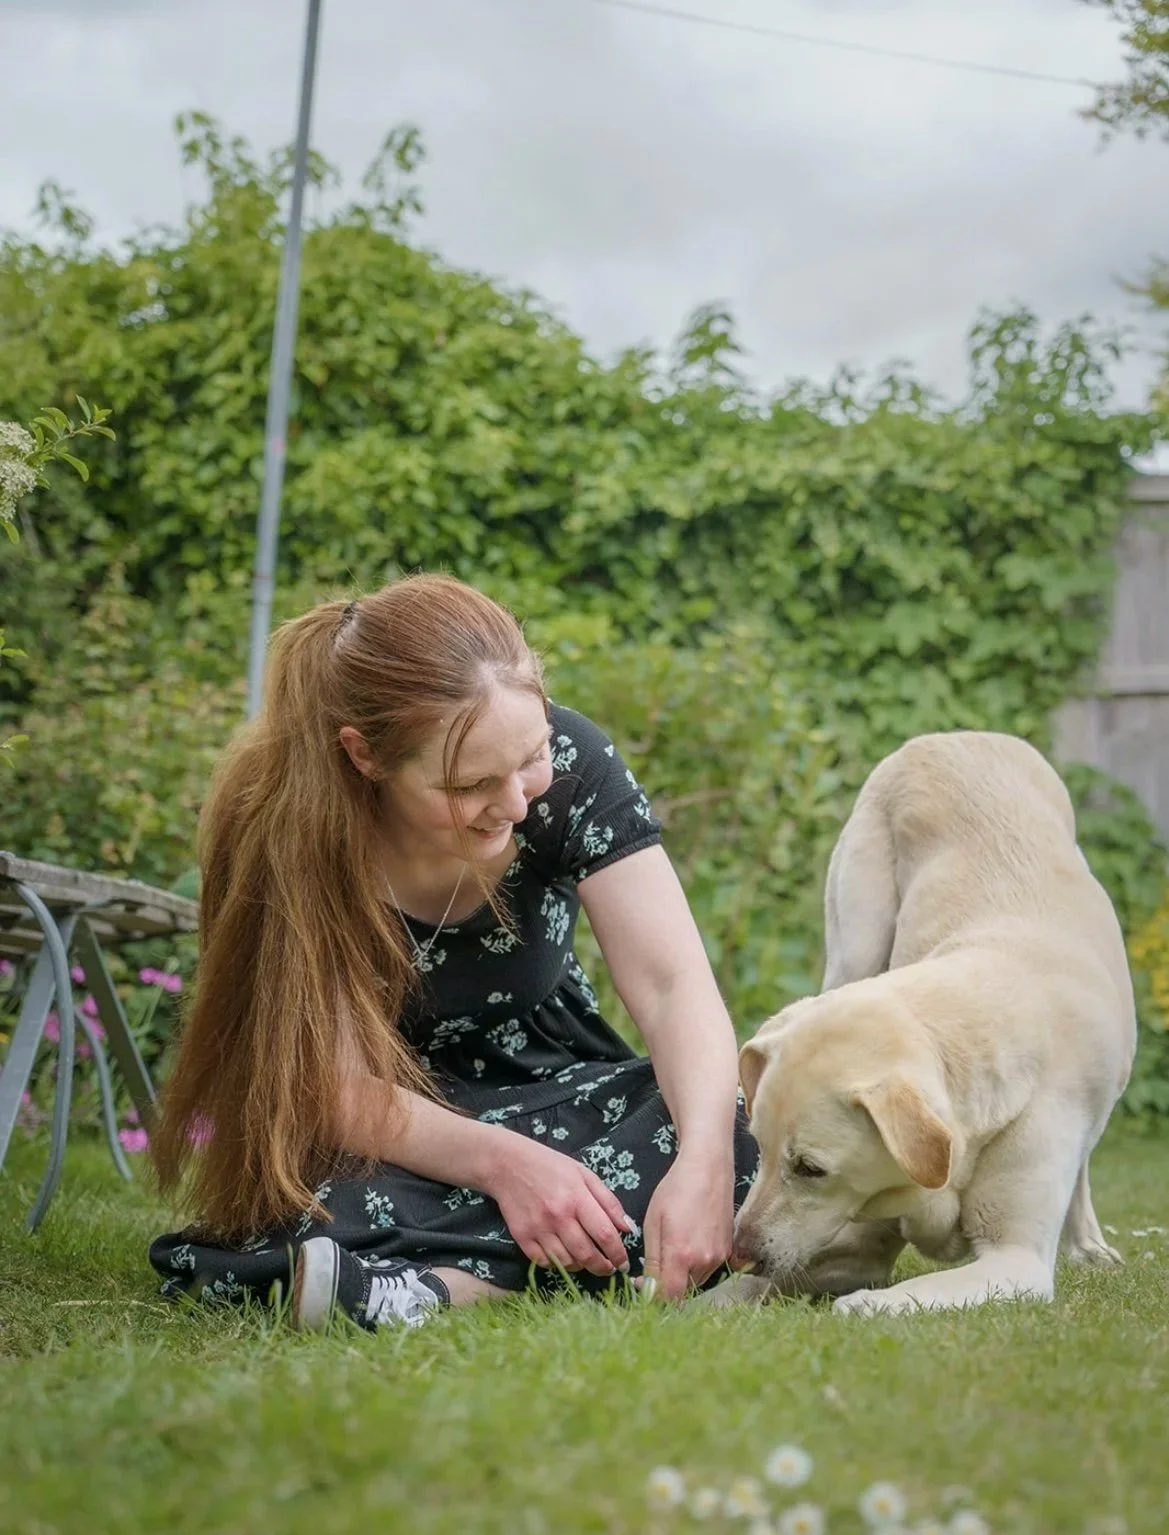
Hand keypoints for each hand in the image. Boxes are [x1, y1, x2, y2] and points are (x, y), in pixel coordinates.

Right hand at [484, 1135, 633, 1277]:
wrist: (508, 1164)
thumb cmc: (551, 1166)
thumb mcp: (584, 1174)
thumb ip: (608, 1201)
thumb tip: (627, 1229)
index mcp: (577, 1197)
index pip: (605, 1235)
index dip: (618, 1254)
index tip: (623, 1263)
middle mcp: (558, 1216)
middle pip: (587, 1254)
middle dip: (603, 1267)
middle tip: (609, 1268)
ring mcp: (539, 1228)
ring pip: (567, 1262)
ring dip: (581, 1267)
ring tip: (587, 1260)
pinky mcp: (522, 1237)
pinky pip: (545, 1262)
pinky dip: (558, 1265)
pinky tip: (564, 1257)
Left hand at [641, 1147, 734, 1299]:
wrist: (708, 1169)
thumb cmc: (676, 1190)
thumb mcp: (653, 1223)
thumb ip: (652, 1260)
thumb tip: (649, 1288)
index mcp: (681, 1255)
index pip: (669, 1297)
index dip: (654, 1297)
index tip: (643, 1284)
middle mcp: (704, 1261)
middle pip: (683, 1291)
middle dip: (666, 1285)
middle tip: (652, 1267)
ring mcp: (719, 1256)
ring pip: (696, 1281)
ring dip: (681, 1276)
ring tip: (671, 1250)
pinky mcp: (728, 1249)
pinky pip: (708, 1268)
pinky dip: (695, 1265)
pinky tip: (688, 1243)